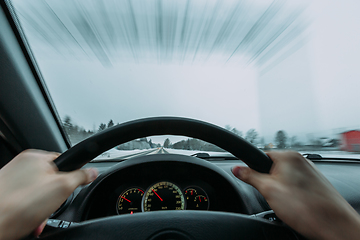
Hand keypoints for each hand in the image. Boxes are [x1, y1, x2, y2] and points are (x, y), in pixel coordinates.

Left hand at [0, 149, 97, 239]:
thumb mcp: (63, 188)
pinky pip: (26, 202)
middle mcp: (22, 166)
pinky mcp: (5, 195)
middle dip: (55, 197)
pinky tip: (29, 221)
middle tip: (51, 206)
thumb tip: (92, 172)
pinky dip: (30, 212)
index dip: (71, 176)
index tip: (70, 187)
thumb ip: (80, 177)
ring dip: (43, 207)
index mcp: (35, 157)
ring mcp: (11, 180)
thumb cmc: (20, 205)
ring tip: (38, 217)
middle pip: (51, 179)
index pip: (63, 161)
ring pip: (38, 193)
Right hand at [232, 151, 359, 239]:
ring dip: (281, 190)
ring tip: (287, 203)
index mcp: (288, 156)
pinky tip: (296, 206)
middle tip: (272, 196)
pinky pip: (296, 186)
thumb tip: (237, 169)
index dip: (254, 170)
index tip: (251, 180)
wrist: (334, 226)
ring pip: (284, 179)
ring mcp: (310, 172)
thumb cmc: (306, 207)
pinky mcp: (315, 184)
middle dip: (269, 183)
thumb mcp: (268, 190)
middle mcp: (301, 160)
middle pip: (272, 168)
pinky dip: (292, 195)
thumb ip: (250, 176)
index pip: (260, 156)